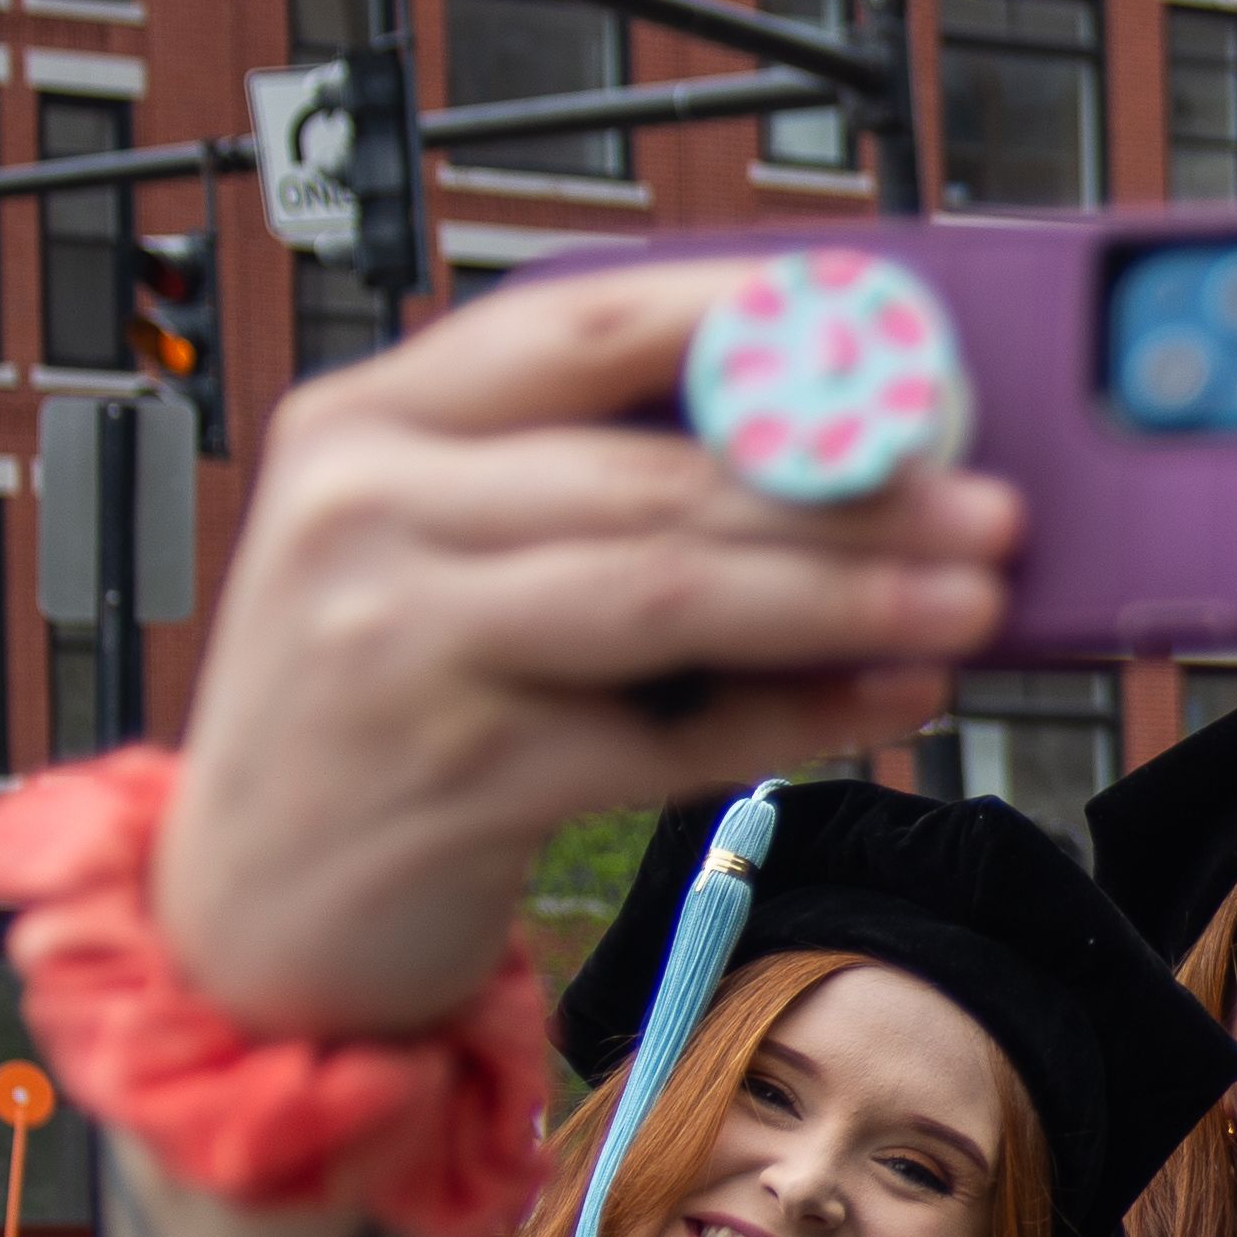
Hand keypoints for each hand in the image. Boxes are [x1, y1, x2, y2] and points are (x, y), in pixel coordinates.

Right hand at [153, 257, 1016, 1040]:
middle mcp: (364, 514)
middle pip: (655, 471)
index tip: (892, 337)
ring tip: (974, 595)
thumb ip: (582, 488)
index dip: (751, 321)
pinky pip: (671, 736)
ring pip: (671, 591)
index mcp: (366, 423)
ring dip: (847, 593)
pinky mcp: (457, 777)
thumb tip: (832, 452)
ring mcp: (399, 646)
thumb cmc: (380, 714)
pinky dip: (799, 714)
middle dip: (849, 486)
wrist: (249, 915)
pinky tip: (890, 693)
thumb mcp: (438, 559)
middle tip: (988, 501)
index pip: (578, 321)